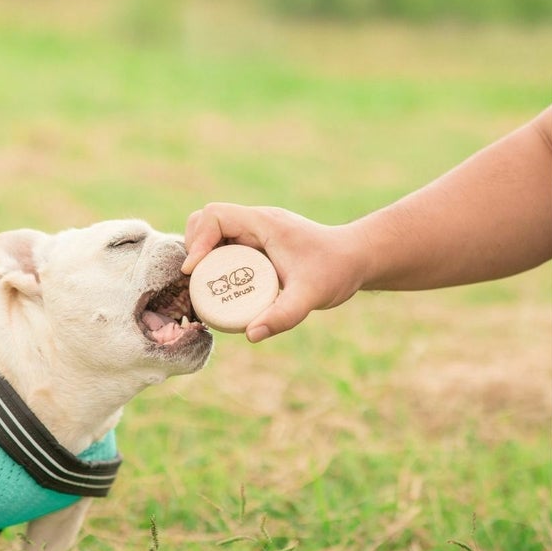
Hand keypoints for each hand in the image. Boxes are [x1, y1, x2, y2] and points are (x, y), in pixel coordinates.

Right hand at [182, 203, 366, 341]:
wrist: (358, 259)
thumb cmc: (337, 271)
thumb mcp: (311, 295)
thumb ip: (283, 315)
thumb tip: (250, 335)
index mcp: (263, 223)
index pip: (215, 216)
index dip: (198, 241)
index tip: (194, 271)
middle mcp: (256, 222)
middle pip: (206, 220)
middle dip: (194, 246)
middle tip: (196, 279)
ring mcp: (256, 231)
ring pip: (213, 231)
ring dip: (202, 254)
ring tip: (204, 284)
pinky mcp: (258, 243)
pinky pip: (225, 244)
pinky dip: (214, 260)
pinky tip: (220, 286)